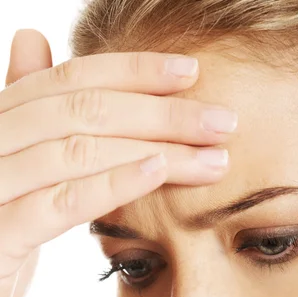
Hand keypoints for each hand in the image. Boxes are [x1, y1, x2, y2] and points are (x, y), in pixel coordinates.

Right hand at [0, 29, 236, 296]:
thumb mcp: (12, 168)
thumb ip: (27, 112)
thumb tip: (33, 39)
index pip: (71, 81)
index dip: (133, 72)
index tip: (191, 73)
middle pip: (83, 111)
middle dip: (161, 113)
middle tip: (222, 122)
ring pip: (80, 151)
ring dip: (157, 150)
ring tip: (212, 158)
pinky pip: (62, 203)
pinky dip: (114, 183)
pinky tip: (158, 172)